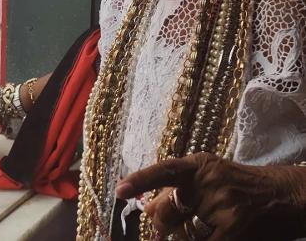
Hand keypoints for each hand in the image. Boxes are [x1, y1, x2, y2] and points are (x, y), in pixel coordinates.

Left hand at [116, 153, 305, 240]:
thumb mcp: (207, 177)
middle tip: (165, 226)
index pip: (164, 170)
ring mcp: (220, 203)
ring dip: (183, 235)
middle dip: (161, 222)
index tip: (119, 189)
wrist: (279, 194)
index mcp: (197, 164)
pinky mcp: (233, 225)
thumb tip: (145, 207)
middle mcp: (207, 180)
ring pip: (182, 231)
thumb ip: (176, 190)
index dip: (141, 179)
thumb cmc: (236, 184)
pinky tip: (206, 234)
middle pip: (166, 209)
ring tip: (202, 225)